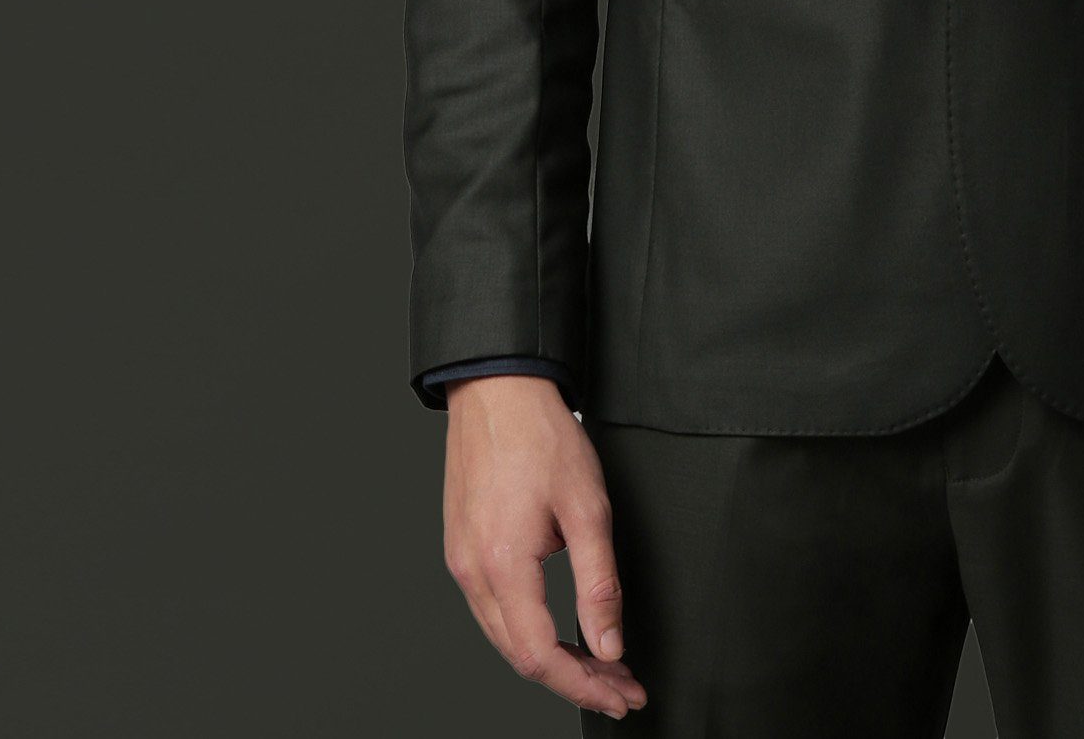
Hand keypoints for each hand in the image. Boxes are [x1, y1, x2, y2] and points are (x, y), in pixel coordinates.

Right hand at [441, 373, 649, 718]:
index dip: (583, 686)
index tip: (621, 693)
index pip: (539, 657)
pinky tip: (561, 629)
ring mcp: (461, 562)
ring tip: (601, 662)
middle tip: (622, 684)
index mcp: (502, 565)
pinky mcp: (462, 549)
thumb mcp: (588, 506)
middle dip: (575, 679)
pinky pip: (494, 610)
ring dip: (553, 658)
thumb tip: (608, 644)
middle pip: (520, 657)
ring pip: (506, 637)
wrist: (497, 390)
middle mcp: (472, 572)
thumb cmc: (541, 436)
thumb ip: (599, 583)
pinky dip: (530, 630)